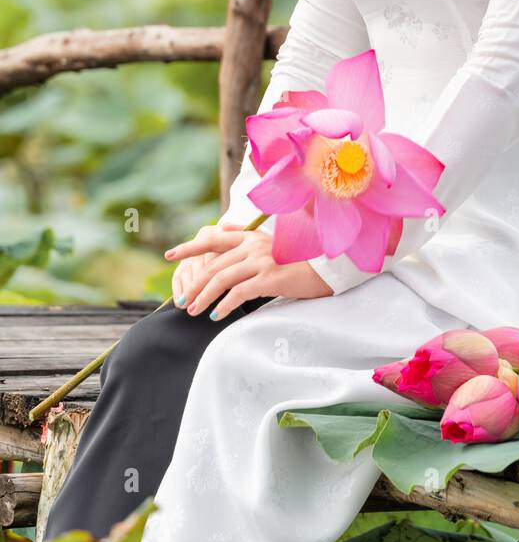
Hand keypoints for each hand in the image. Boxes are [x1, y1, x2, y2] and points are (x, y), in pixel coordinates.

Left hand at [164, 222, 334, 319]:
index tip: (170, 255)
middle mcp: (253, 245)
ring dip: (204, 297)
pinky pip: (240, 293)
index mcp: (250, 236)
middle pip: (213, 265)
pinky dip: (225, 305)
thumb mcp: (270, 240)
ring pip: (222, 279)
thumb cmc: (297, 257)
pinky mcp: (270, 278)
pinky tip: (216, 315)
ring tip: (193, 311)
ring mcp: (261, 261)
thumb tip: (221, 226)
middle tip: (182, 301)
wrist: (326, 267)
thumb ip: (245, 234)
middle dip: (194, 284)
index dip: (189, 247)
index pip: (213, 239)